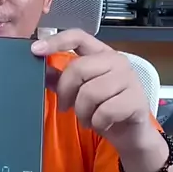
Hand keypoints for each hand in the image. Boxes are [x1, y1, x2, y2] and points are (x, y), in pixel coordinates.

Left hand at [32, 28, 155, 155]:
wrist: (131, 134)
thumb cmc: (104, 109)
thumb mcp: (79, 92)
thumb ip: (62, 79)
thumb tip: (42, 70)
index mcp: (101, 54)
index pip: (78, 37)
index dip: (56, 41)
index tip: (36, 50)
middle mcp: (117, 61)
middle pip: (78, 68)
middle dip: (66, 92)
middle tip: (65, 106)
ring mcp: (129, 79)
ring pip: (90, 93)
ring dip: (82, 112)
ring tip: (87, 117)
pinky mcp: (136, 100)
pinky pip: (105, 111)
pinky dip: (97, 122)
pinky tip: (102, 123)